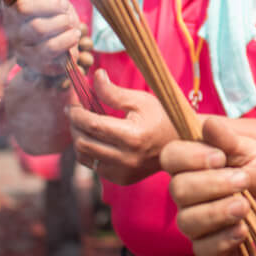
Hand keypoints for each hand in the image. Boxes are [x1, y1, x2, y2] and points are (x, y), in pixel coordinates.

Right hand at [0, 0, 80, 75]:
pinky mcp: (36, 63)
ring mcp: (22, 46)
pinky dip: (68, 41)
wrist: (64, 46)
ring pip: (38, 28)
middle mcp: (11, 25)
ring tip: (70, 23)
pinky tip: (73, 36)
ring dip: (62, 22)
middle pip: (24, 8)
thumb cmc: (56, 16)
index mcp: (13, 4)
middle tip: (64, 7)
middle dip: (52, 4)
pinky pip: (51, 50)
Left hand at [69, 70, 181, 184]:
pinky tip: (96, 139)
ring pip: (84, 157)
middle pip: (82, 142)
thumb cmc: (162, 118)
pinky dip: (89, 152)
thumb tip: (95, 77)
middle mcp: (126, 158)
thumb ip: (113, 92)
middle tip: (75, 111)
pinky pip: (94, 166)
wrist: (181, 143)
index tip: (73, 102)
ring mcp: (123, 172)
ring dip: (79, 138)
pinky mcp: (121, 179)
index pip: (92, 125)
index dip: (76, 112)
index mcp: (132, 136)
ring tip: (84, 125)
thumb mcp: (141, 100)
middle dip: (74, 125)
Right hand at [162, 117, 255, 255]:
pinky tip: (243, 230)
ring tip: (245, 205)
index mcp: (191, 163)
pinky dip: (224, 240)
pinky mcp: (208, 247)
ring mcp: (194, 221)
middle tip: (243, 180)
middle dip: (212, 184)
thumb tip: (209, 124)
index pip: (171, 157)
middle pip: (178, 190)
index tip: (220, 157)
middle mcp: (186, 193)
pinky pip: (204, 249)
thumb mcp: (249, 150)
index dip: (190, 157)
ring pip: (188, 221)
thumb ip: (228, 140)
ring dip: (218, 212)